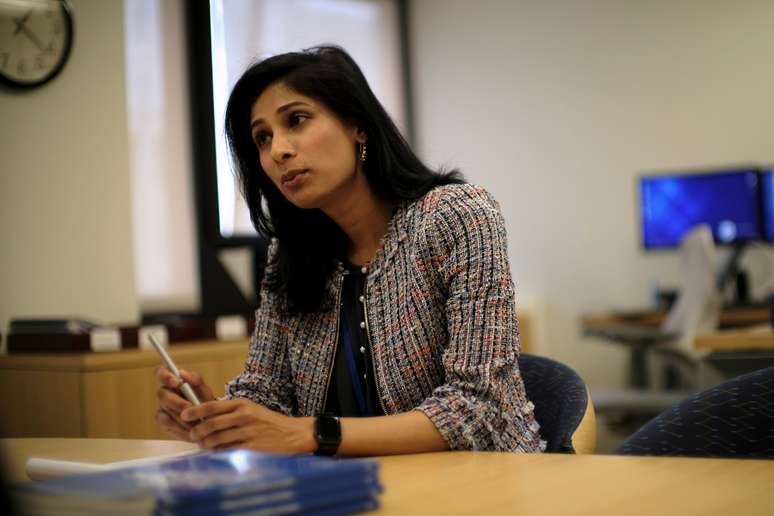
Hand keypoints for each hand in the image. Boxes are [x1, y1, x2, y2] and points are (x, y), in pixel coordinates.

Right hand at [155, 367, 215, 440]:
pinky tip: (189, 429)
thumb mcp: (204, 391)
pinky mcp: (163, 421)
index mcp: (174, 381)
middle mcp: (165, 393)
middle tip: (189, 408)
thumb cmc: (205, 402)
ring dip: (180, 416)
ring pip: (164, 410)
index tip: (176, 383)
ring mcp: (162, 408)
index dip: (165, 376)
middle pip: (162, 394)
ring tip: (195, 421)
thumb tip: (182, 373)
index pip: (161, 372)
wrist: (210, 422)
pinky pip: (166, 423)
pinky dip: (179, 426)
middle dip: (177, 402)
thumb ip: (196, 380)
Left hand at [181, 399, 314, 453]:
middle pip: (211, 423)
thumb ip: (231, 412)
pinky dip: (218, 452)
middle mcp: (244, 415)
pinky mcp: (251, 446)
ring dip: (206, 443)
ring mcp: (248, 431)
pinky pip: (228, 450)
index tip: (184, 415)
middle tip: (192, 435)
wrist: (292, 434)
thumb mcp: (251, 409)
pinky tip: (216, 452)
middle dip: (197, 431)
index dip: (195, 411)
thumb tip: (206, 418)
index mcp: (242, 403)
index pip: (213, 406)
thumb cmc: (269, 422)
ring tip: (203, 445)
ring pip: (217, 438)